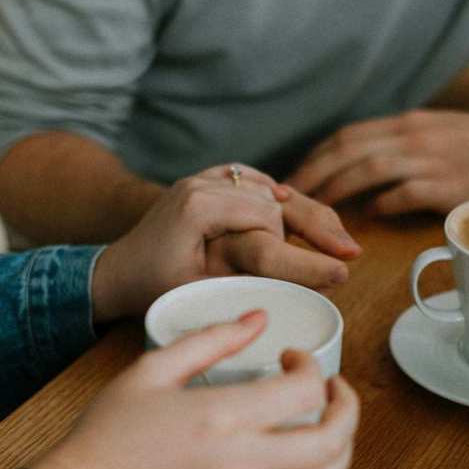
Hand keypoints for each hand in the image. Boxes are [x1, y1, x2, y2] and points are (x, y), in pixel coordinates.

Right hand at [32, 311, 360, 468]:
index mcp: (224, 414)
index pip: (305, 389)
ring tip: (330, 431)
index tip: (292, 358)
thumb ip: (210, 340)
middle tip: (332, 390)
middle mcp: (243, 460)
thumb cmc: (108, 434)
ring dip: (342, 452)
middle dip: (346, 407)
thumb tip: (257, 319)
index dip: (311, 365)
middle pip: (332, 439)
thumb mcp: (152, 369)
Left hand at [93, 165, 360, 321]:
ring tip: (340, 239)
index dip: (302, 249)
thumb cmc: (152, 287)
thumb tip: (291, 288)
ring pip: (269, 189)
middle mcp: (203, 182)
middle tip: (351, 253)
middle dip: (316, 225)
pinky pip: (254, 182)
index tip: (339, 269)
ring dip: (305, 212)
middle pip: (275, 199)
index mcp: (199, 205)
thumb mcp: (197, 290)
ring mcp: (205, 178)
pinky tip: (305, 210)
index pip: (267, 220)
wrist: (117, 270)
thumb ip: (242, 280)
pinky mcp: (208, 181)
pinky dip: (280, 196)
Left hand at [285, 109, 468, 215]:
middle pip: (349, 149)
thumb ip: (402, 147)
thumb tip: (364, 172)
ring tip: (317, 210)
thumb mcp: (438, 133)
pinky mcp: (451, 184)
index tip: (295, 177)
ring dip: (337, 189)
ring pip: (369, 168)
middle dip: (313, 173)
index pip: (349, 135)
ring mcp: (432, 159)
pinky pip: (404, 193)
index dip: (317, 156)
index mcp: (408, 124)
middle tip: (289, 198)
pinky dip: (382, 204)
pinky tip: (368, 217)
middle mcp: (415, 136)